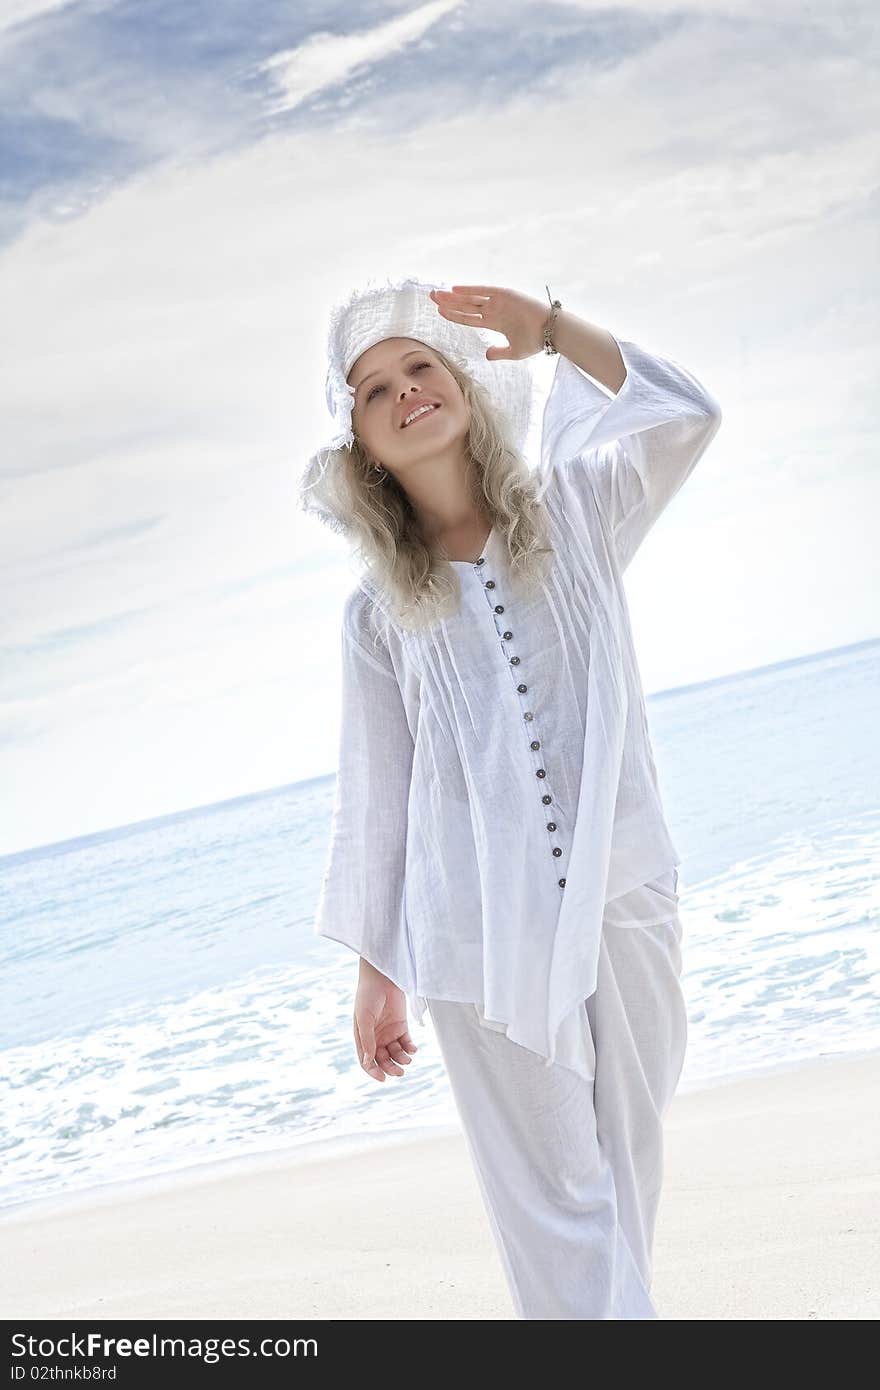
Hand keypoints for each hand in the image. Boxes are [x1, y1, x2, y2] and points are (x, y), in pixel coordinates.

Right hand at [354, 959, 418, 1082]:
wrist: (383, 977)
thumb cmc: (368, 995)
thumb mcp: (364, 1018)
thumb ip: (367, 1040)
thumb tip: (368, 1061)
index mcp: (363, 1037)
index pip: (366, 1061)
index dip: (373, 1071)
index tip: (382, 1079)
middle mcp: (375, 1037)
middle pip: (382, 1060)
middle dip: (390, 1068)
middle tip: (399, 1072)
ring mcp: (388, 1032)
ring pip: (395, 1054)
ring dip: (401, 1059)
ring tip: (407, 1059)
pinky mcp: (401, 1026)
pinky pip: (406, 1043)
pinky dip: (410, 1048)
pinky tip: (413, 1049)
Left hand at [429, 284, 547, 361]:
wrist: (550, 332)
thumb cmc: (535, 341)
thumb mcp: (513, 352)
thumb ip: (498, 353)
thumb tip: (486, 355)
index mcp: (494, 322)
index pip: (468, 318)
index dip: (453, 314)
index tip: (439, 311)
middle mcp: (494, 310)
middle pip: (465, 305)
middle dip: (448, 302)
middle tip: (431, 297)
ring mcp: (499, 302)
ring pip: (471, 298)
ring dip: (454, 296)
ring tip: (437, 293)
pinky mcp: (505, 295)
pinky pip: (484, 291)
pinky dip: (470, 289)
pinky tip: (455, 289)